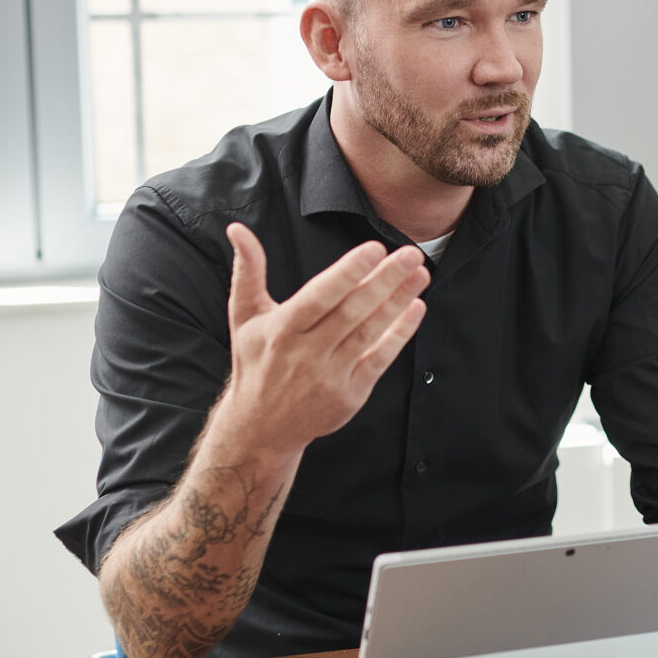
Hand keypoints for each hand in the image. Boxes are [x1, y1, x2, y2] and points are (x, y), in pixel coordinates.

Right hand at [216, 225, 429, 451]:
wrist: (261, 427)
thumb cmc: (255, 362)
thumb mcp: (244, 316)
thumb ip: (248, 271)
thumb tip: (237, 229)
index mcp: (281, 330)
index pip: (320, 297)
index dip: (348, 273)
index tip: (374, 248)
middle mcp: (306, 353)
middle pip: (352, 312)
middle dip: (384, 281)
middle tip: (412, 254)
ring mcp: (330, 376)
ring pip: (370, 333)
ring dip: (398, 302)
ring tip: (420, 275)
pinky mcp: (350, 394)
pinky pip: (380, 360)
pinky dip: (399, 335)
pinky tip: (416, 309)